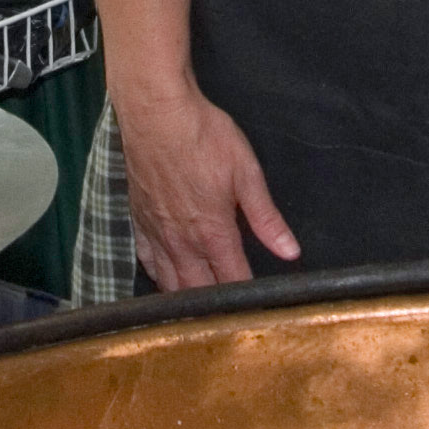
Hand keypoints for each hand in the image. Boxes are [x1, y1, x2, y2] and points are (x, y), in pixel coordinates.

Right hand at [116, 79, 300, 289]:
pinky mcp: (138, 221)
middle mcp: (182, 241)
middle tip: (230, 315)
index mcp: (213, 232)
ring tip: (201, 306)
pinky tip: (166, 278)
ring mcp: (156, 233)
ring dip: (186, 298)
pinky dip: (158, 277)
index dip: (246, 297)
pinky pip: (146, 262)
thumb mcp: (246, 171)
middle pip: (198, 291)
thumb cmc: (203, 135)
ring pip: (169, 283)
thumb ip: (266, 217)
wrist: (155, 113)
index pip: (233, 280)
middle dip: (216, 306)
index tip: (258, 306)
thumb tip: (291, 252)